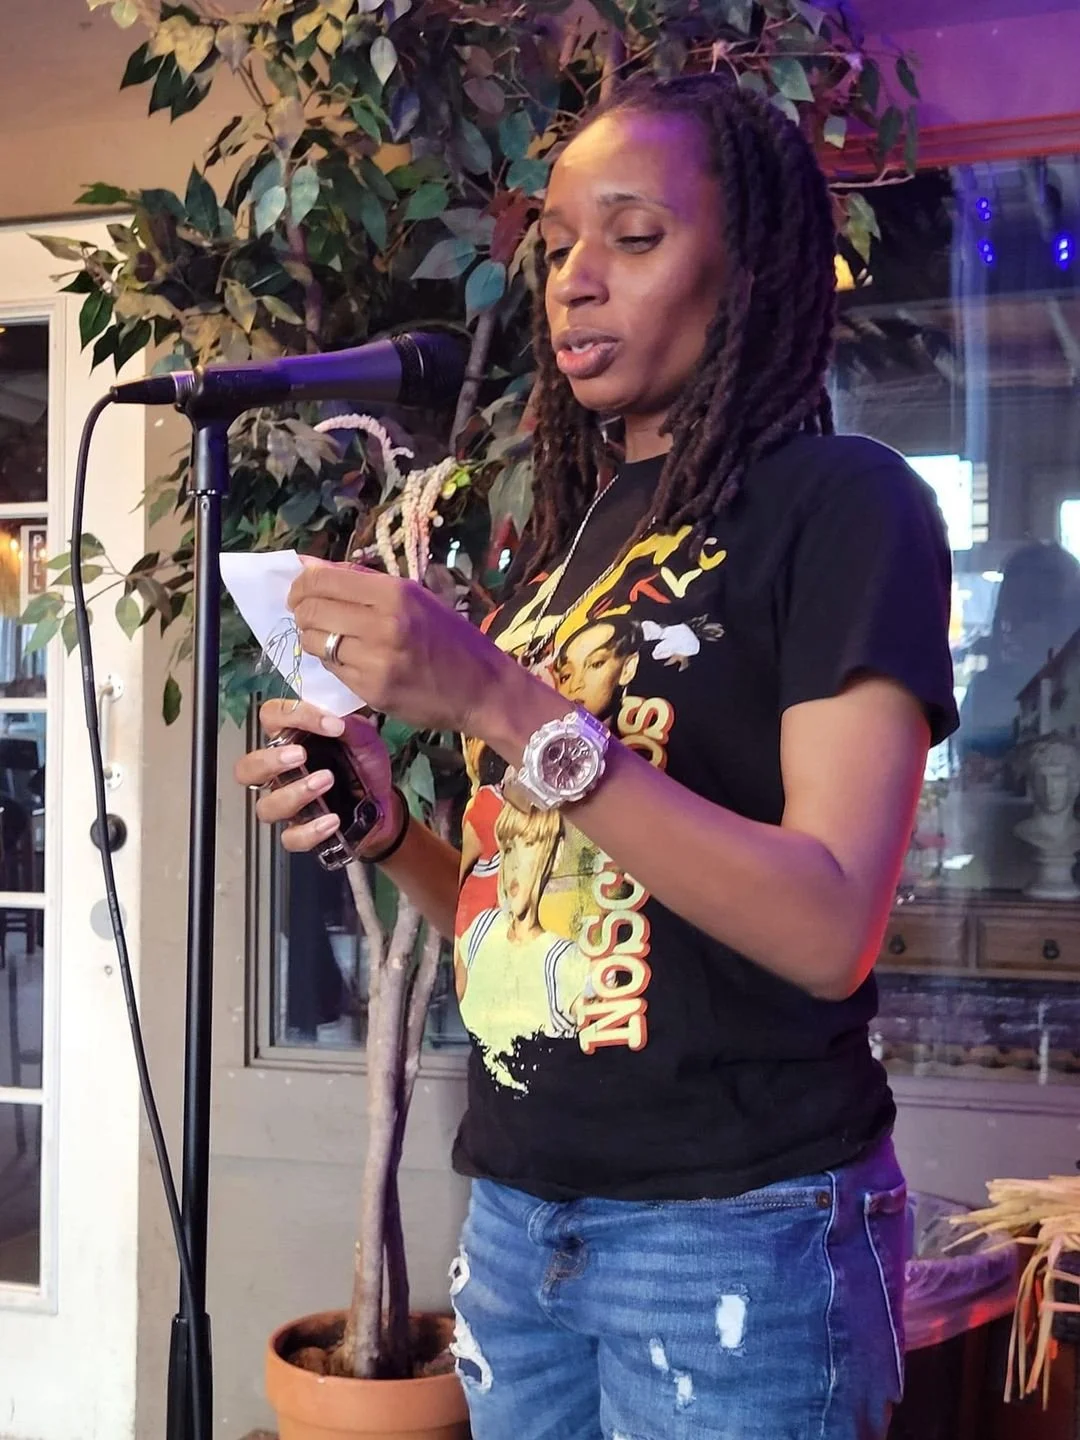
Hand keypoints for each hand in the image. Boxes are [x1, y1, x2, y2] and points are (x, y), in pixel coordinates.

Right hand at [233, 698, 399, 856]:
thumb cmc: (364, 765)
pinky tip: (332, 819)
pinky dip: (311, 830)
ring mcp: (289, 804)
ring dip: (295, 793)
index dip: (294, 715)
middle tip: (300, 755)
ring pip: (267, 806)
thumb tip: (339, 717)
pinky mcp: (302, 831)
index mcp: (291, 740)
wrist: (385, 802)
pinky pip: (292, 837)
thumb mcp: (364, 738)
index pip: (271, 718)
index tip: (331, 724)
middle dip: (270, 761)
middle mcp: (282, 773)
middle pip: (248, 769)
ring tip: (327, 781)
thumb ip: (351, 725)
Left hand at [287, 561, 515, 734]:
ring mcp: (376, 660)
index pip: (322, 580)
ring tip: (328, 637)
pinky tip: (346, 658)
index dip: (300, 585)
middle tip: (305, 615)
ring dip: (312, 638)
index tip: (299, 592)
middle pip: (311, 610)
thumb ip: (360, 580)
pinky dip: (330, 662)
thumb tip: (307, 565)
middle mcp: (383, 623)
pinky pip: (332, 670)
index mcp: (395, 592)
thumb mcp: (414, 597)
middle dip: (300, 611)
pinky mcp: (373, 690)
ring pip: (314, 642)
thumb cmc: (449, 637)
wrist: (482, 688)